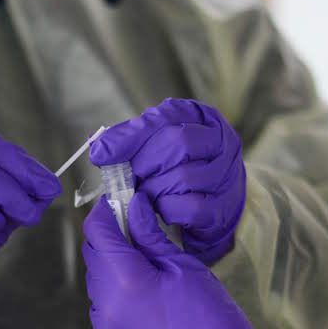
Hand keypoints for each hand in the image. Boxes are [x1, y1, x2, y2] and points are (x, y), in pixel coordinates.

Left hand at [82, 192, 275, 328]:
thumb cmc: (213, 320)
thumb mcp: (186, 268)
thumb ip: (151, 236)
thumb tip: (132, 207)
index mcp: (125, 280)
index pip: (97, 232)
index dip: (105, 212)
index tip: (118, 201)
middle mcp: (107, 306)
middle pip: (94, 258)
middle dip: (110, 239)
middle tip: (136, 229)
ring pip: (97, 286)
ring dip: (113, 270)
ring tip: (147, 269)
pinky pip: (105, 313)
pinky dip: (117, 299)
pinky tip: (146, 300)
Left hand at [89, 98, 245, 263]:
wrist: (215, 207)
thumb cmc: (182, 171)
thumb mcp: (160, 145)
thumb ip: (132, 141)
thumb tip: (100, 149)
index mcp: (204, 119)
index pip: (165, 118)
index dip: (131, 136)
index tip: (102, 154)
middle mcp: (222, 143)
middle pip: (178, 143)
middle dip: (144, 163)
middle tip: (129, 178)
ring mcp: (226, 177)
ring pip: (183, 177)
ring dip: (153, 189)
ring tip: (145, 194)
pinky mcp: (223, 209)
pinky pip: (190, 208)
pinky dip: (167, 210)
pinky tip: (161, 210)